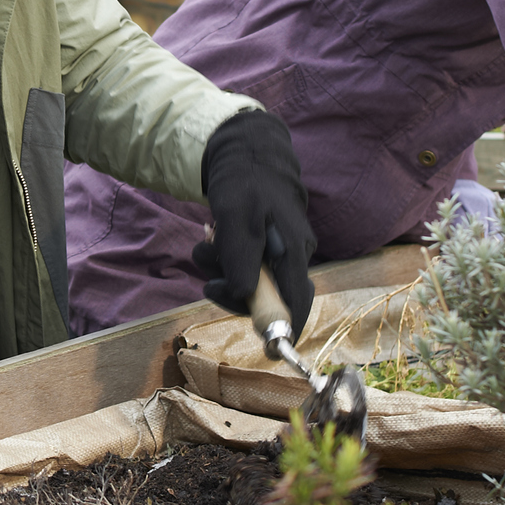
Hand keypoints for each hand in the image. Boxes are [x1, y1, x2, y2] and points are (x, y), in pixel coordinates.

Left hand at [192, 110, 315, 335]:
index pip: (299, 301)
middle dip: (233, 293)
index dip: (288, 329)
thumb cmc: (246, 181)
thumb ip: (242, 256)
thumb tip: (246, 294)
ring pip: (249, 281)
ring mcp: (277, 252)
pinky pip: (241, 266)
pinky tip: (211, 240)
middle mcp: (292, 255)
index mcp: (294, 250)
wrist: (243, 152)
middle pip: (267, 297)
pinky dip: (222, 260)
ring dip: (221, 272)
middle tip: (207, 284)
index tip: (271, 352)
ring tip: (205, 246)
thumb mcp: (238, 216)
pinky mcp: (262, 247)